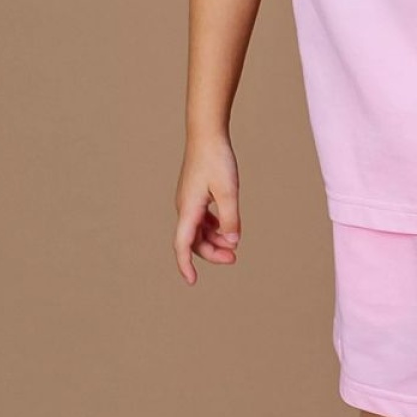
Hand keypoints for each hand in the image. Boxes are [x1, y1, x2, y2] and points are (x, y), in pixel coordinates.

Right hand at [173, 133, 242, 284]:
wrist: (206, 134)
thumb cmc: (217, 160)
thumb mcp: (228, 191)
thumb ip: (230, 219)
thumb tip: (231, 243)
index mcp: (188, 209)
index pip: (183, 244)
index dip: (185, 265)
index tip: (192, 281)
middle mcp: (185, 207)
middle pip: (194, 241)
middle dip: (212, 253)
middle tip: (234, 258)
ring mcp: (189, 201)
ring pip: (198, 230)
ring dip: (214, 241)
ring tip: (233, 245)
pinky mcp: (195, 194)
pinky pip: (201, 219)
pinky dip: (213, 228)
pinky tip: (227, 228)